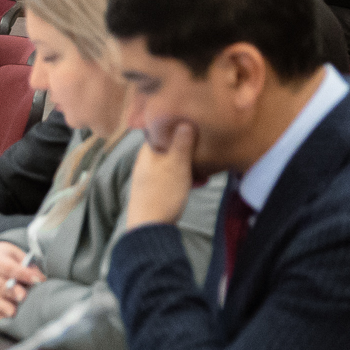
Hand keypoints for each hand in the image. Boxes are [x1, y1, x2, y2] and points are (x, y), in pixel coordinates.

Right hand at [0, 241, 45, 320]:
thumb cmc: (6, 259)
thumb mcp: (15, 255)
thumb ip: (28, 266)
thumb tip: (40, 279)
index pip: (9, 268)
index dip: (23, 274)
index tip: (37, 279)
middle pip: (1, 286)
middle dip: (12, 292)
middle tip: (23, 297)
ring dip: (4, 307)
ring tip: (13, 312)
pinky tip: (6, 320)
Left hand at [123, 115, 198, 230]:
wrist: (149, 227)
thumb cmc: (163, 193)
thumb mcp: (176, 165)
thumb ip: (181, 144)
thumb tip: (184, 122)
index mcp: (147, 151)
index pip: (160, 129)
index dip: (177, 127)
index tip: (195, 127)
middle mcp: (145, 161)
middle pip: (169, 147)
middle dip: (187, 150)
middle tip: (204, 153)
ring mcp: (149, 176)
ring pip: (172, 163)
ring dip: (189, 165)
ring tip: (204, 172)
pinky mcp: (155, 190)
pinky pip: (172, 177)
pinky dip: (184, 178)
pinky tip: (198, 183)